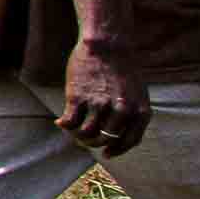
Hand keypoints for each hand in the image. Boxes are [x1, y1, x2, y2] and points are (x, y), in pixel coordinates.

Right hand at [59, 37, 151, 155]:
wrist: (106, 44)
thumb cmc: (121, 67)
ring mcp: (99, 105)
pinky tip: (59, 123)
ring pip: (86, 134)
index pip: (129, 141)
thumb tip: (117, 134)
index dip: (116, 150)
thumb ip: (132, 113)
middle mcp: (121, 111)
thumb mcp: (137, 92)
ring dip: (78, 136)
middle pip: (105, 139)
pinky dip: (64, 126)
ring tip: (72, 131)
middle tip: (85, 140)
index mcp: (140, 111)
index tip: (107, 154)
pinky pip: (70, 122)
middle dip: (93, 143)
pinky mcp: (78, 98)